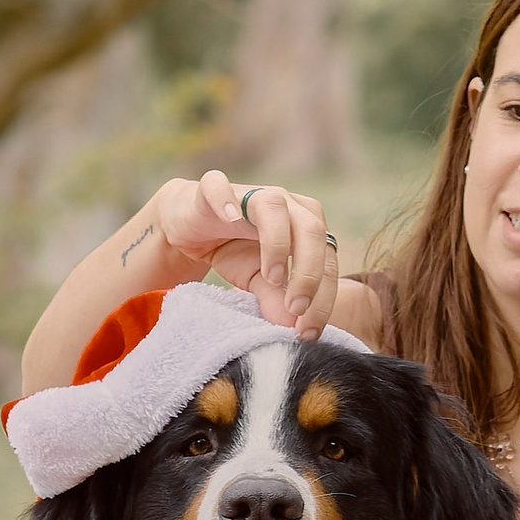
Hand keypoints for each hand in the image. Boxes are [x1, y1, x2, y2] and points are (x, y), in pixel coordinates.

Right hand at [152, 171, 337, 339]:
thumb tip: (292, 326)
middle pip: (312, 230)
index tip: (308, 332)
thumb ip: (278, 299)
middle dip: (309, 274)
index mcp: (307, 227)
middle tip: (296, 309)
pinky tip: (230, 219)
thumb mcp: (259, 281)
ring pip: (276, 205)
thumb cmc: (236, 250)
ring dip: (278, 242)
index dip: (322, 297)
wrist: (193, 228)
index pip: (326, 261)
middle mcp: (288, 205)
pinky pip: (221, 187)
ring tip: (271, 277)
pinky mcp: (214, 189)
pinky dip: (226, 201)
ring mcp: (252, 193)